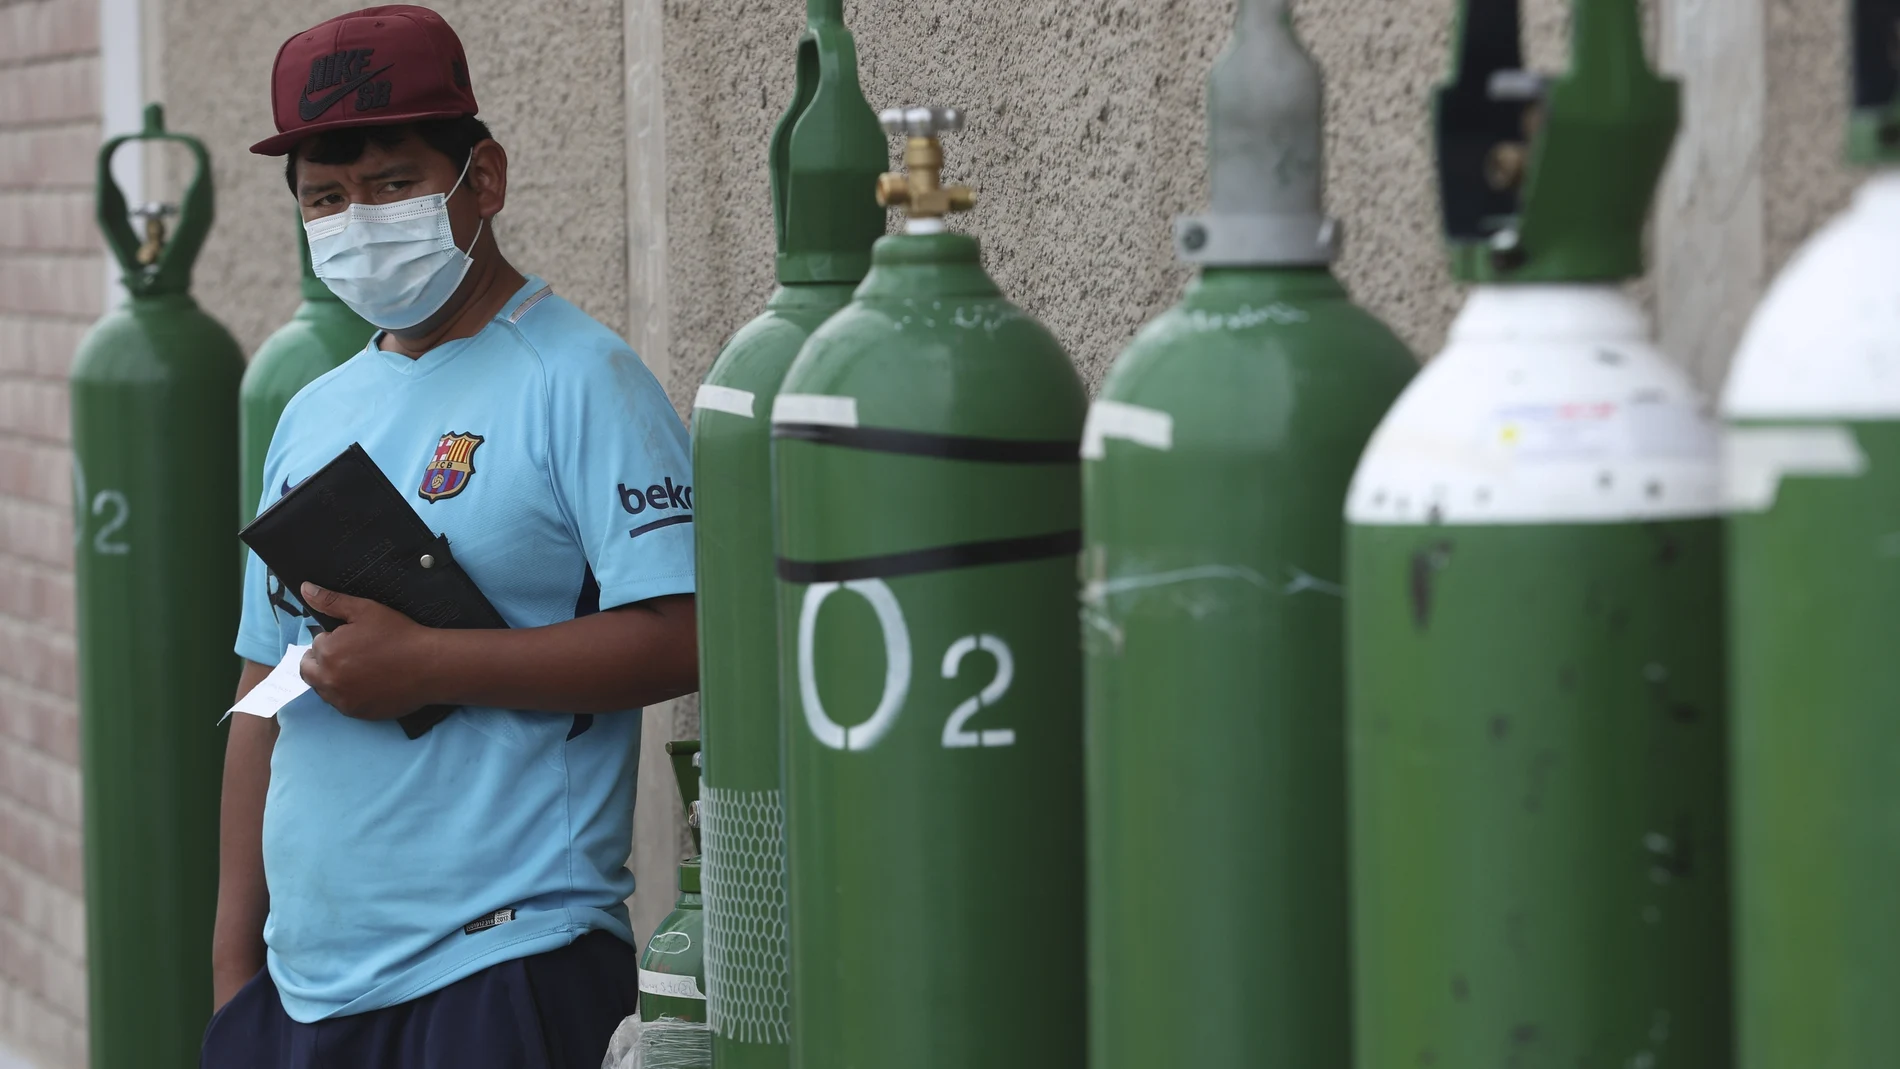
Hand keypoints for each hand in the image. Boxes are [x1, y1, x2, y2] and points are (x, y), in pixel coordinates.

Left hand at [299, 583, 436, 719]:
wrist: (429, 665)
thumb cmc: (398, 635)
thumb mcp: (365, 610)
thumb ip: (331, 601)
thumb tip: (305, 589)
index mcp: (327, 653)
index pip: (316, 644)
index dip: (333, 639)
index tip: (354, 638)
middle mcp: (328, 680)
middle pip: (310, 670)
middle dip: (323, 660)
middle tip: (351, 654)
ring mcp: (341, 700)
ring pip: (324, 688)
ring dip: (333, 678)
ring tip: (360, 668)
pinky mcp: (356, 712)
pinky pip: (341, 703)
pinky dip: (349, 693)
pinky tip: (369, 683)